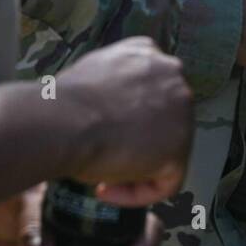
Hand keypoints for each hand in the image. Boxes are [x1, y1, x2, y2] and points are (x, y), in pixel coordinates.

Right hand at [58, 37, 192, 205]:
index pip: (149, 88)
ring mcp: (181, 112)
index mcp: (149, 52)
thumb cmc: (65, 102)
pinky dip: (136, 193)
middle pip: (163, 118)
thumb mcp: (92, 72)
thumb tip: (108, 106)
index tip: (103, 130)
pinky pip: (165, 181)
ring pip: (165, 150)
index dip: (127, 115)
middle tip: (105, 156)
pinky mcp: (178, 150)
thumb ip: (115, 84)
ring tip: (101, 177)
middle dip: (135, 140)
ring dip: (135, 168)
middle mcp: (172, 75)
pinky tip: (105, 190)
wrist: (65, 120)